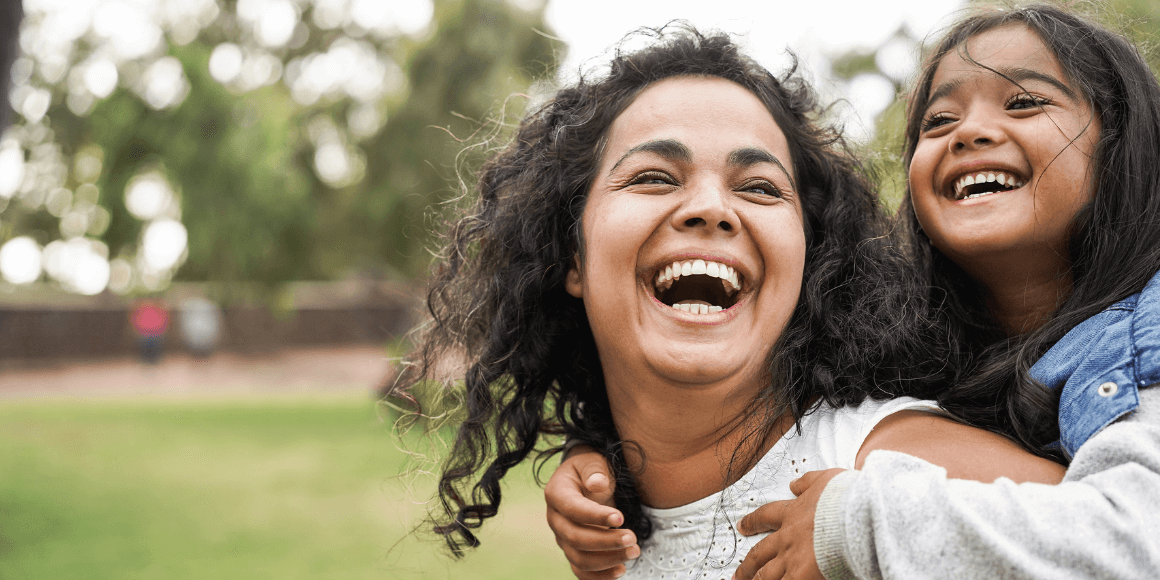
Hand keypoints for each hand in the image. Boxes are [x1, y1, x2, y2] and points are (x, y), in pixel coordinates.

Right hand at [545, 445, 638, 578]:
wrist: (585, 480)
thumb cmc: (590, 470)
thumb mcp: (592, 461)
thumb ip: (595, 470)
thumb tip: (597, 484)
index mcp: (556, 493)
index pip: (572, 509)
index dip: (595, 516)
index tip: (621, 517)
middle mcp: (555, 519)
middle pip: (575, 538)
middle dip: (605, 541)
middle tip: (633, 538)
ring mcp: (562, 538)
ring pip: (579, 558)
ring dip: (607, 560)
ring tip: (634, 552)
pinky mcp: (572, 551)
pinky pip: (581, 570)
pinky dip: (600, 576)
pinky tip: (621, 570)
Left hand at [732, 468, 845, 579]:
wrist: (855, 515)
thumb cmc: (844, 498)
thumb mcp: (824, 479)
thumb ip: (807, 482)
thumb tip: (795, 484)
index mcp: (792, 513)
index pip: (765, 517)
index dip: (752, 522)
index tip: (742, 527)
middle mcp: (787, 538)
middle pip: (760, 553)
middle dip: (747, 565)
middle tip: (737, 573)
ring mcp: (792, 559)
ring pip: (767, 575)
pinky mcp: (801, 575)